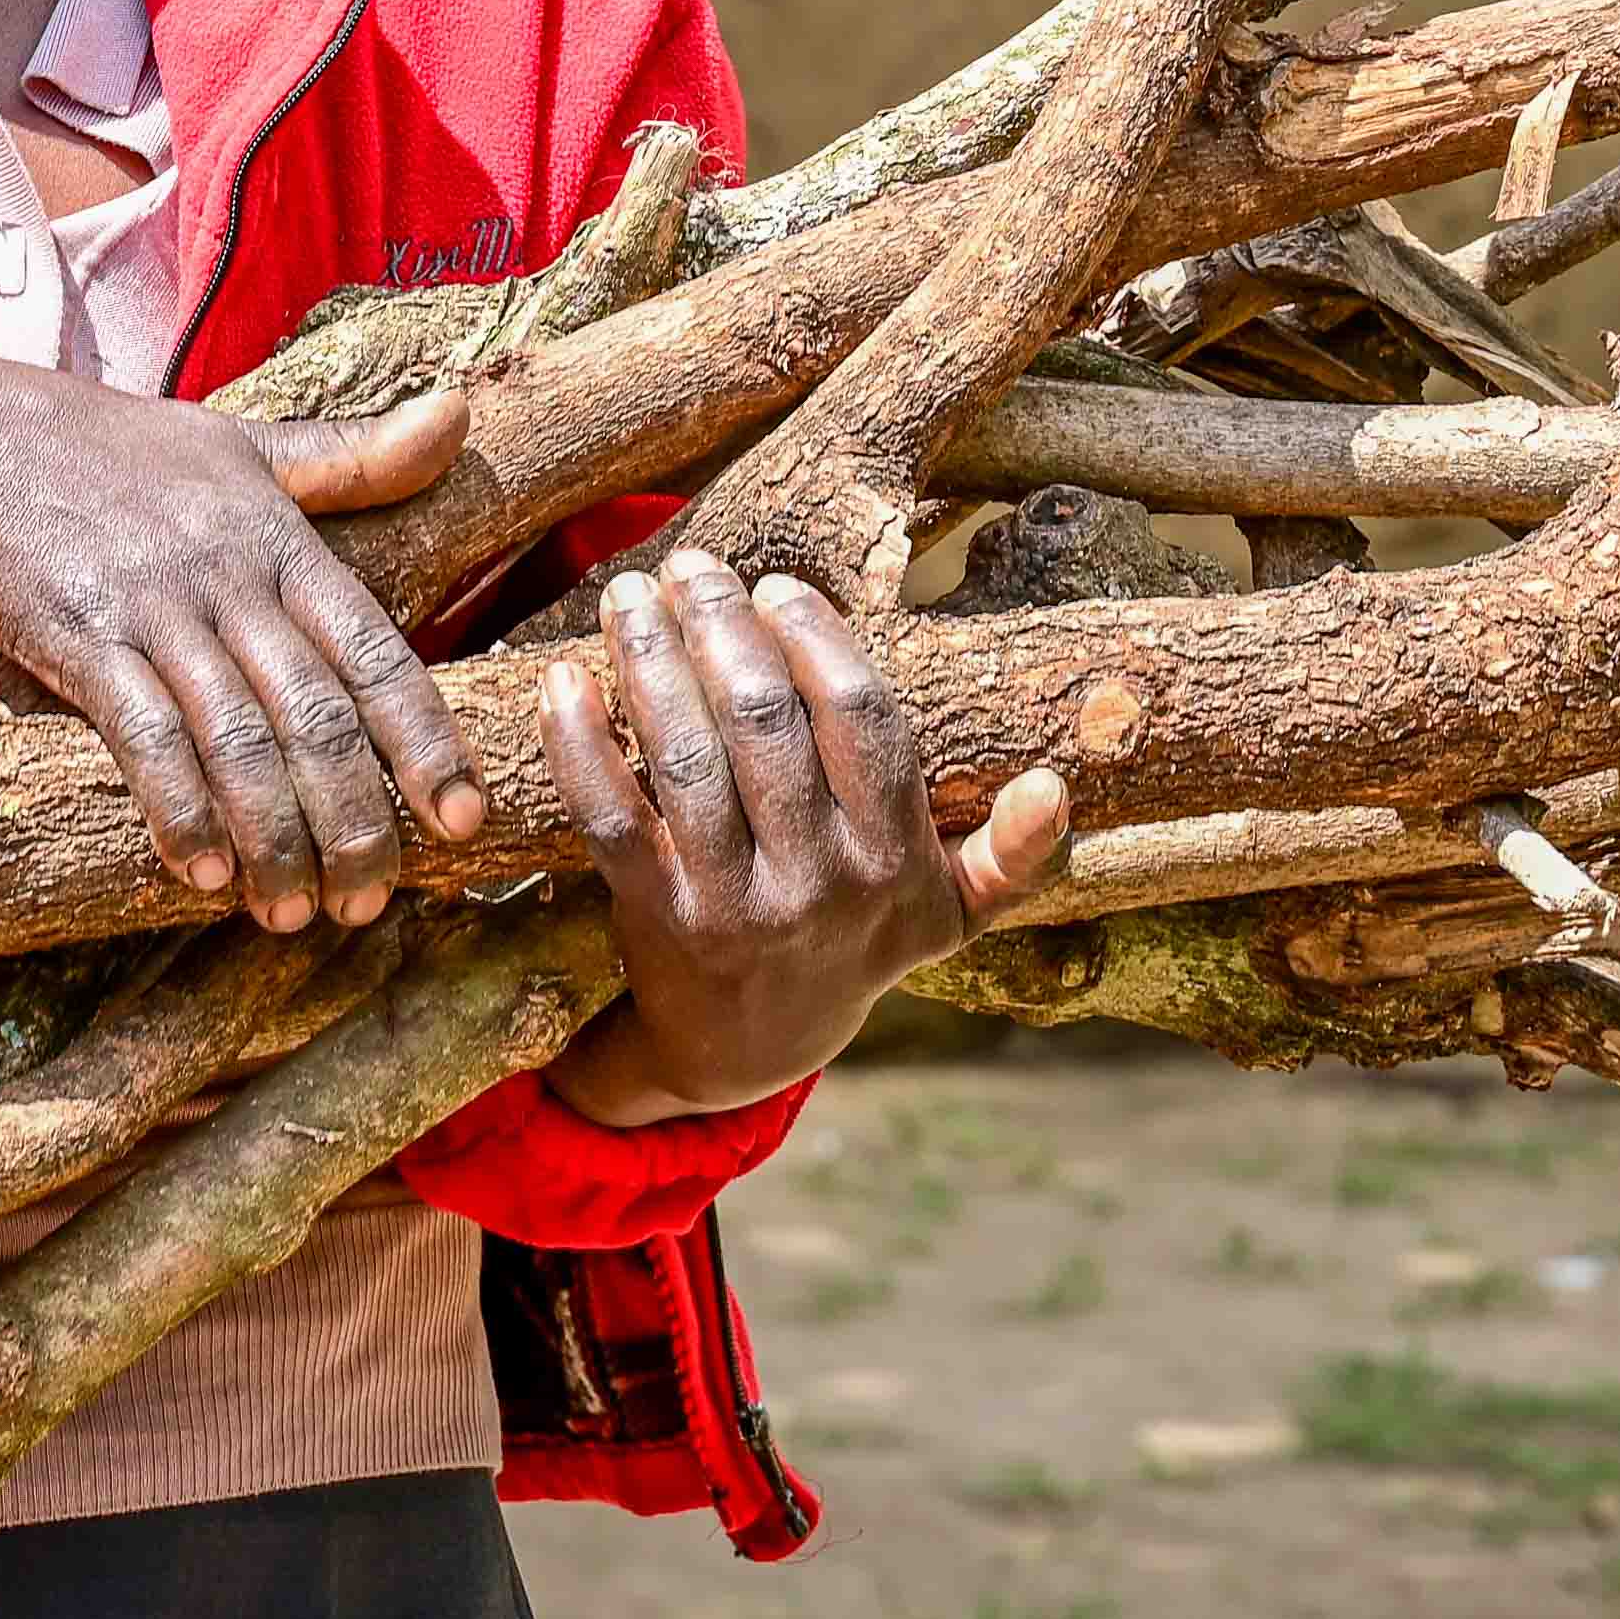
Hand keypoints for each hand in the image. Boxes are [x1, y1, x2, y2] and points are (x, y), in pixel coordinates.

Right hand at [0, 345, 479, 928]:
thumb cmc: (118, 449)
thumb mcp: (245, 443)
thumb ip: (353, 455)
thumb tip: (462, 415)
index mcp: (284, 542)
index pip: (378, 653)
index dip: (424, 742)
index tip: (462, 820)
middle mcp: (231, 580)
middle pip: (316, 718)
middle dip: (353, 822)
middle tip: (372, 902)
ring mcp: (156, 611)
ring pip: (238, 741)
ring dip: (273, 839)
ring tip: (294, 914)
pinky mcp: (81, 640)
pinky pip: (143, 739)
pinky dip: (179, 812)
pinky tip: (203, 877)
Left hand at [537, 550, 1071, 1125]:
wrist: (747, 1051)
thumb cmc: (852, 948)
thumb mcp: (944, 915)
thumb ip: (1007, 857)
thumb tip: (1055, 789)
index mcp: (890, 862)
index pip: (860, 720)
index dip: (817, 638)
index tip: (776, 587)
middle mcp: (815, 882)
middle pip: (764, 724)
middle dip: (721, 627)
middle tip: (690, 567)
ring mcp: (728, 902)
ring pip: (685, 757)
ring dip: (649, 660)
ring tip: (630, 595)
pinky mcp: (651, 916)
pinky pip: (608, 815)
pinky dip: (579, 744)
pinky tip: (564, 679)